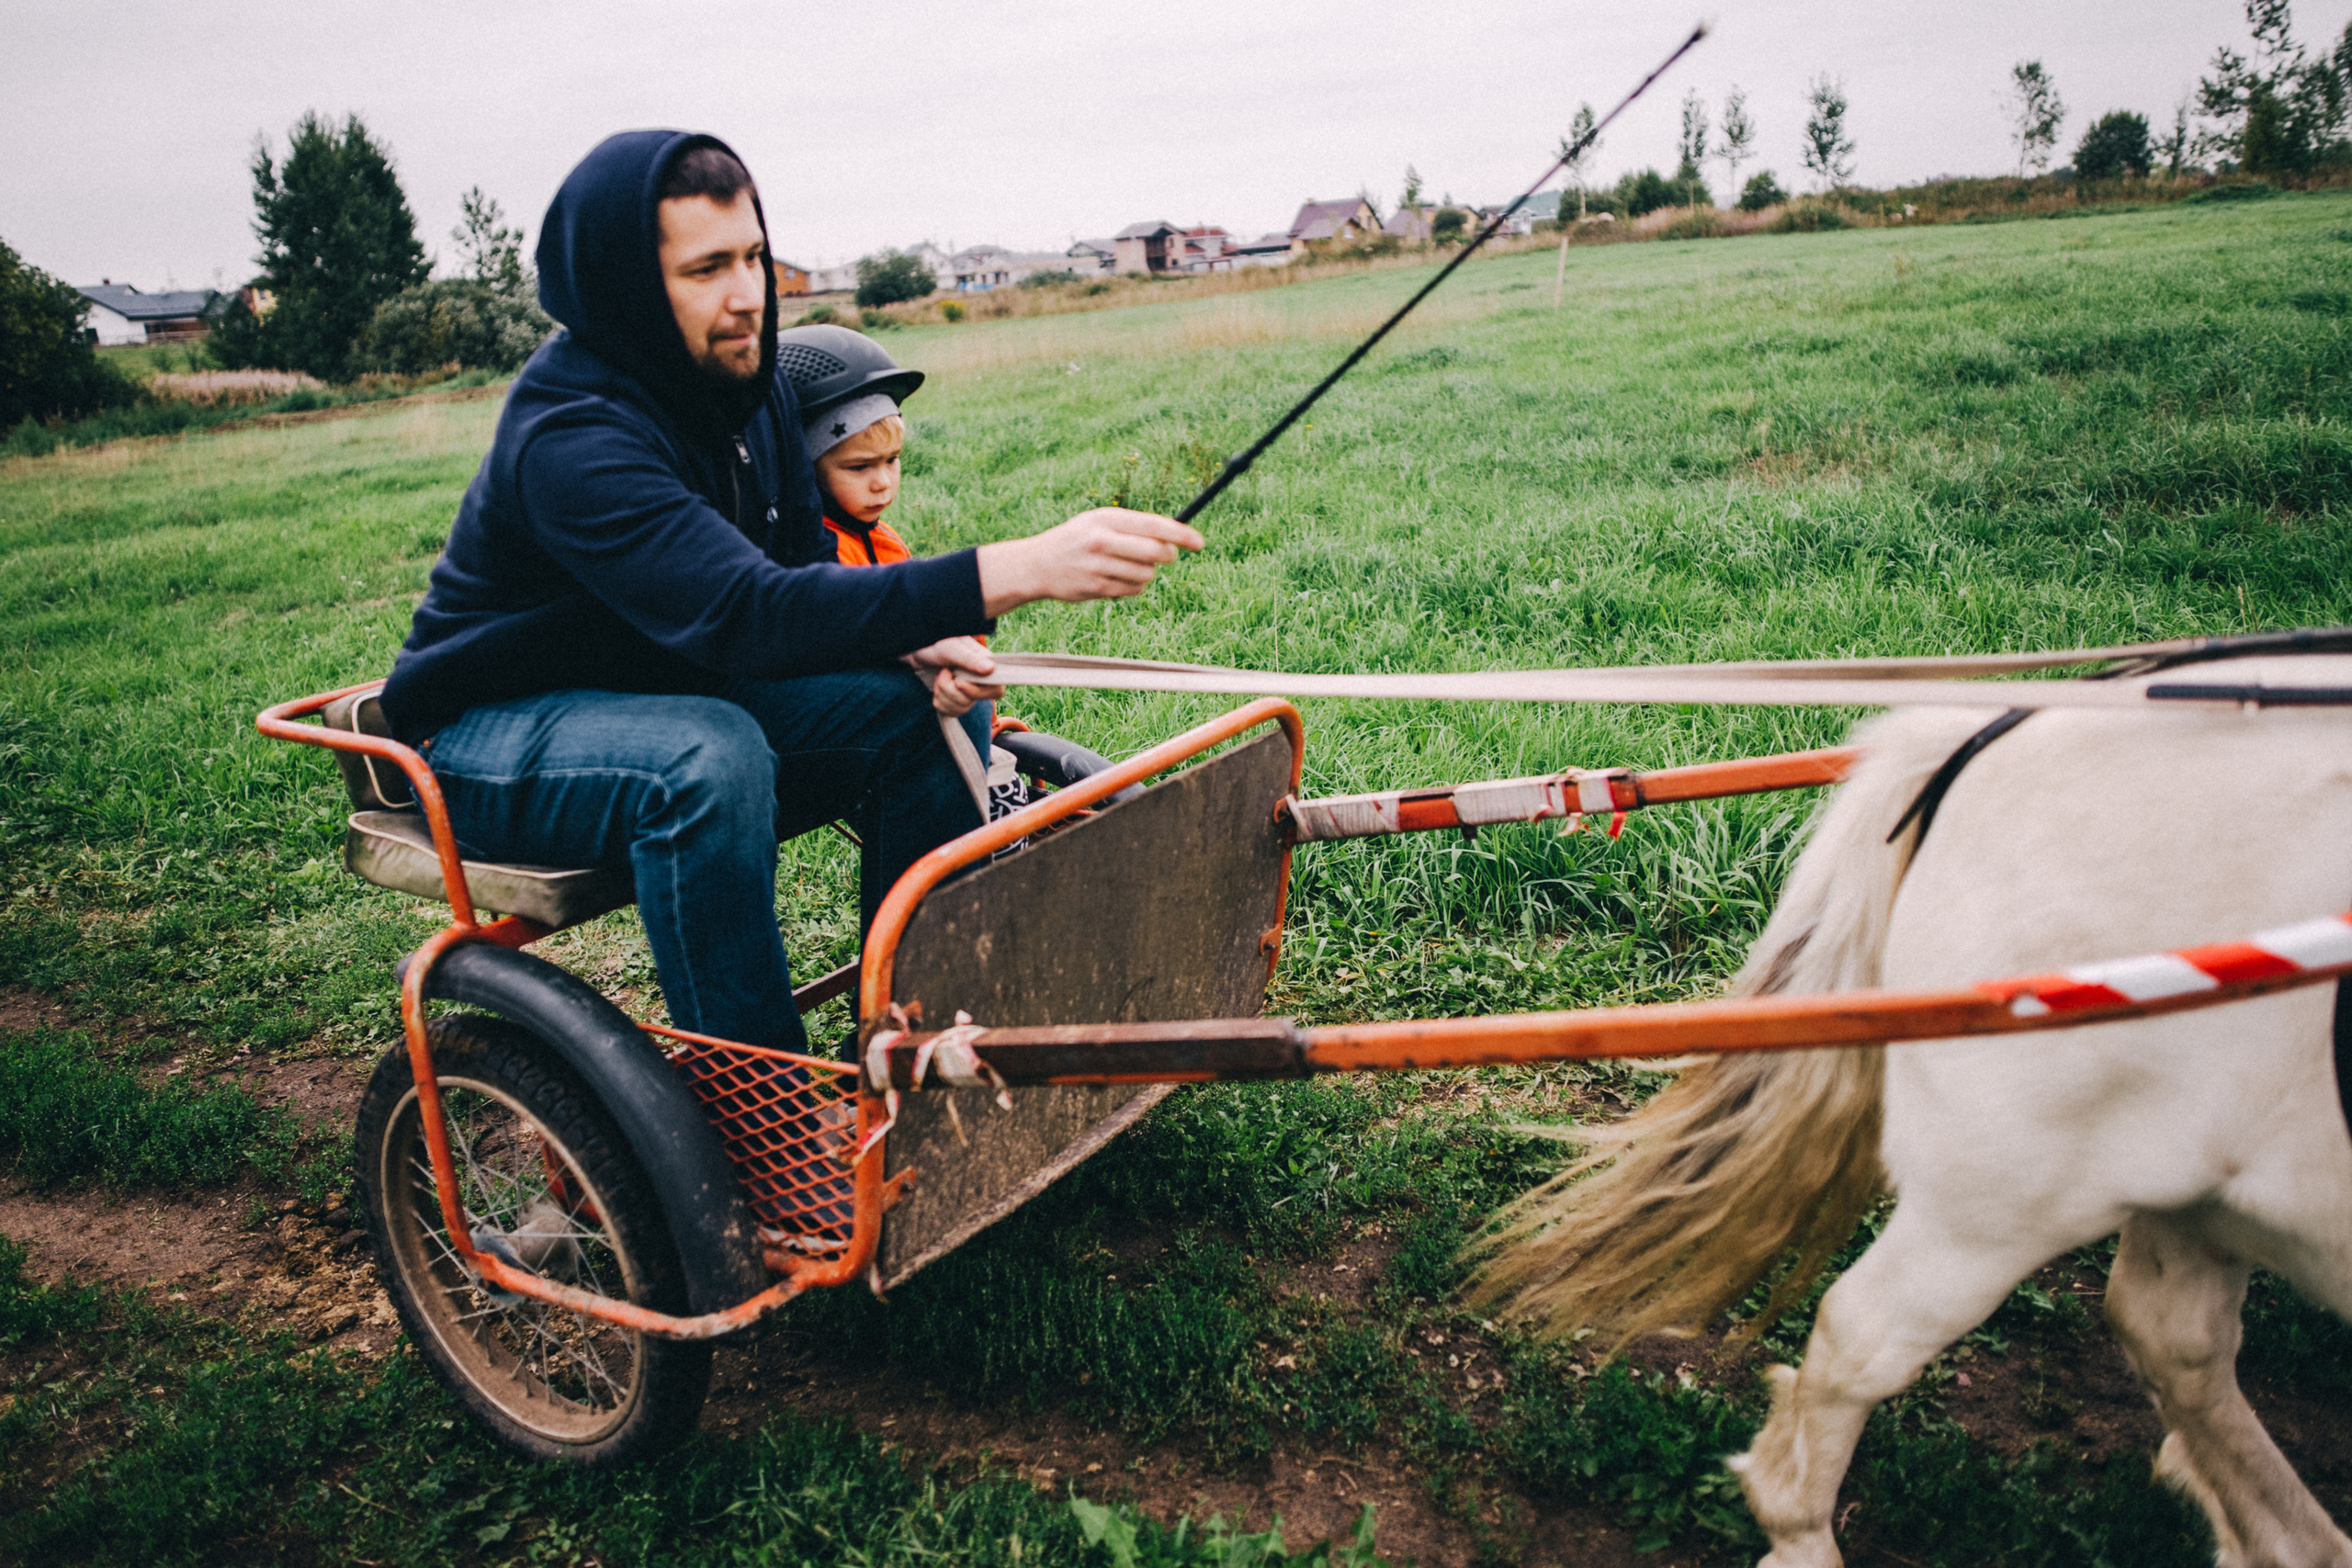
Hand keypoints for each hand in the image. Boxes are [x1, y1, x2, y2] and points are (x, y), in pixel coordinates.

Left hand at [904, 636, 1002, 715]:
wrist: (916, 649)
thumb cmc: (935, 643)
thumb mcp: (951, 647)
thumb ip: (969, 659)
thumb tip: (990, 669)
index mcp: (985, 665)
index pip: (997, 689)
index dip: (979, 692)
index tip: (959, 682)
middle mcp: (980, 679)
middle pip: (975, 701)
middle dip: (953, 690)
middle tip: (945, 672)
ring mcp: (967, 691)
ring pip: (961, 707)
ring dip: (943, 692)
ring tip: (939, 676)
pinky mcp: (955, 699)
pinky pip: (951, 711)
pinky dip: (939, 700)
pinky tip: (937, 686)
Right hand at [975, 508, 1203, 616]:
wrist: (1037, 565)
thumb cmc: (1077, 539)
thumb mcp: (1099, 522)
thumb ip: (1133, 527)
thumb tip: (1176, 537)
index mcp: (1106, 518)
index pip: (1154, 525)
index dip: (1182, 534)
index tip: (1200, 543)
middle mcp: (1103, 540)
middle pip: (1156, 552)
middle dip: (1169, 556)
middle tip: (1167, 556)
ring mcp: (1099, 566)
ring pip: (1147, 574)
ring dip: (1147, 573)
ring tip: (1128, 566)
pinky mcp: (1097, 588)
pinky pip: (1133, 590)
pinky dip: (1133, 587)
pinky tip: (1116, 579)